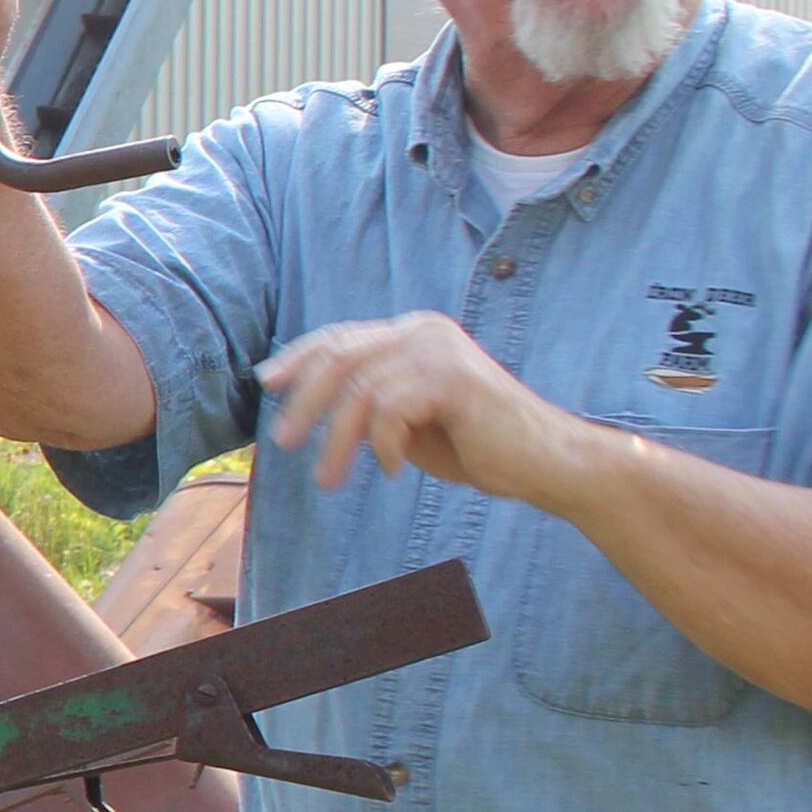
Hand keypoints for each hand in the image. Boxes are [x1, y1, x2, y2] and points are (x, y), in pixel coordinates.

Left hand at [260, 312, 584, 499]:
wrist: (545, 463)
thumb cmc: (474, 445)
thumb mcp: (408, 418)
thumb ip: (367, 401)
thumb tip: (300, 402)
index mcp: (414, 334)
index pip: (340, 337)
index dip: (299, 358)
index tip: (267, 383)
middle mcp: (424, 331)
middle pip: (338, 358)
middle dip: (304, 403)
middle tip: (282, 443)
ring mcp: (439, 351)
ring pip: (358, 392)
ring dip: (338, 443)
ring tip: (330, 481)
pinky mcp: (452, 379)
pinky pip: (389, 410)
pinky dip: (384, 446)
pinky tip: (396, 469)